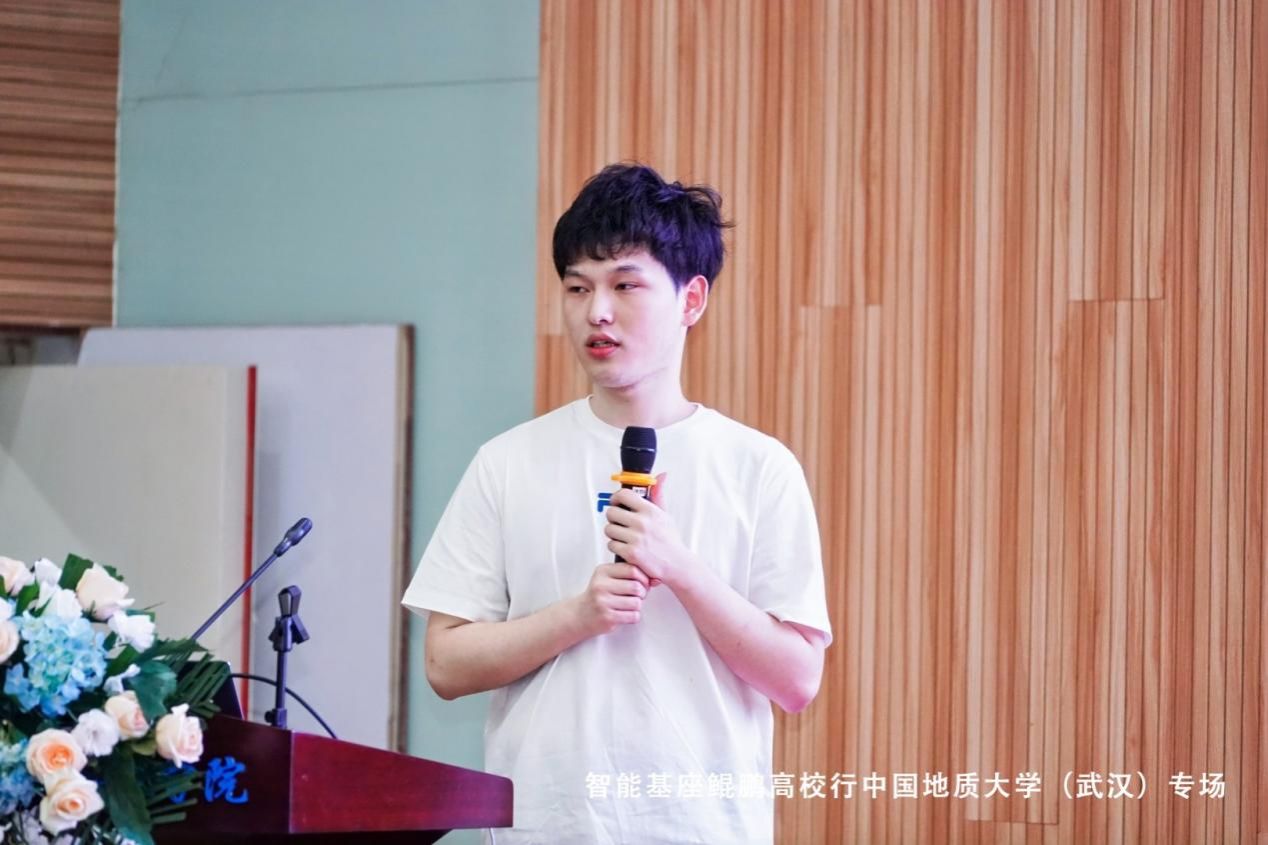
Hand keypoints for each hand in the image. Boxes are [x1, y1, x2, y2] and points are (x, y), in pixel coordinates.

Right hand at [573, 563, 649, 635]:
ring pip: (636, 602)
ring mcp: (603, 602)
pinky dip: (634, 616)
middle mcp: (601, 585)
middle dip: (642, 593)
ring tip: (630, 605)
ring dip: (638, 606)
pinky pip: (633, 616)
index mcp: (603, 571)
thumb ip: (629, 574)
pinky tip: (626, 614)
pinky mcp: (607, 617)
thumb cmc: (601, 595)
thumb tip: (656, 579)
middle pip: (636, 586)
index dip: (643, 577)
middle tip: (638, 596)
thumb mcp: (609, 578)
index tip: (643, 583)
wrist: (581, 614)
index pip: (632, 569)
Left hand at [604, 472, 688, 587]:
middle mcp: (642, 523)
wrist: (676, 564)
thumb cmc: (670, 540)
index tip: (616, 503)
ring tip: (622, 535)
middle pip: (611, 512)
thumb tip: (662, 476)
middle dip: (613, 517)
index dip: (615, 498)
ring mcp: (635, 538)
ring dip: (613, 533)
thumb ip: (658, 495)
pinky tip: (624, 547)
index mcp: (650, 511)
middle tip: (618, 522)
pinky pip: (611, 545)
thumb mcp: (665, 515)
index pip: (623, 495)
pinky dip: (615, 547)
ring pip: (608, 529)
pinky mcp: (631, 553)